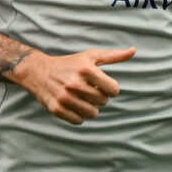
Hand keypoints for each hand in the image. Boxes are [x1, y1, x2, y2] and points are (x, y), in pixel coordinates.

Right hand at [10, 46, 134, 123]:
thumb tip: (134, 50)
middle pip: (103, 102)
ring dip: (90, 108)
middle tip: (89, 91)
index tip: (102, 85)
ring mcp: (65, 97)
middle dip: (99, 98)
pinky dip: (78, 116)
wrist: (38, 71)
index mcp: (86, 70)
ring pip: (92, 114)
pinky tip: (73, 105)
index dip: (111, 89)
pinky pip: (78, 121)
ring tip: (82, 99)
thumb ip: (113, 56)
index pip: (114, 90)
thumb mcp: (90, 56)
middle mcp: (75, 84)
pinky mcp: (56, 109)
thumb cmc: (68, 63)